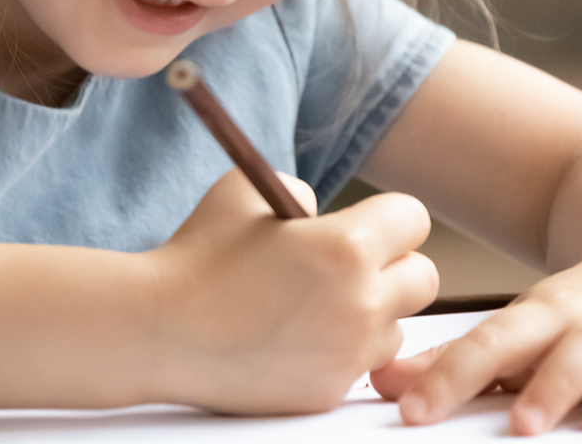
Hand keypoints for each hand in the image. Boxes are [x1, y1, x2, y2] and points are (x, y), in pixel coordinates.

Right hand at [144, 169, 439, 415]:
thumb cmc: (199, 253)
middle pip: (423, 277)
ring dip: (370, 313)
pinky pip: (359, 364)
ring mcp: (348, 353)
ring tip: (315, 305)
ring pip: (396, 325)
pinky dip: (339, 351)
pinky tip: (294, 338)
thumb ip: (302, 193)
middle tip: (349, 267)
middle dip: (393, 266)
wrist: (158, 330)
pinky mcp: (328, 390)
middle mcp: (361, 301)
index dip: (389, 218)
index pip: (414, 220)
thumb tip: (325, 214)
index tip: (367, 225)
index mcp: (348, 244)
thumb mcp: (248, 191)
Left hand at [369, 261, 581, 436]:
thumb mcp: (515, 327)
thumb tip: (381, 385)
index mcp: (544, 316)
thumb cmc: (572, 313)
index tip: (415, 413)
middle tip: (523, 425)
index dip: (452, 376)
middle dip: (552, 384)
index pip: (492, 342)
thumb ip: (454, 362)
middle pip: (575, 349)